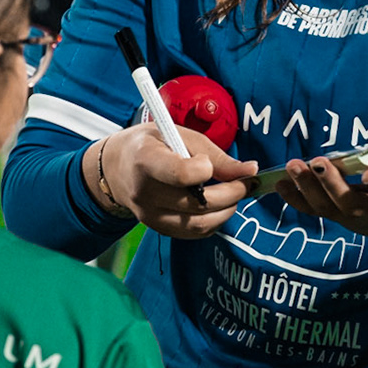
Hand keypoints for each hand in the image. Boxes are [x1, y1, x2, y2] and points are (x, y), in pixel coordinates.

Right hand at [86, 123, 257, 240]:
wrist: (118, 168)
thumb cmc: (152, 145)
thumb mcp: (179, 135)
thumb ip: (214, 154)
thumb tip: (249, 170)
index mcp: (146, 160)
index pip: (179, 173)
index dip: (204, 169)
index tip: (209, 163)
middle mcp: (144, 192)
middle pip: (197, 203)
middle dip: (231, 193)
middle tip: (246, 181)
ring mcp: (150, 215)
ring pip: (199, 224)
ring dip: (227, 210)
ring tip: (235, 193)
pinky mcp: (158, 228)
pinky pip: (194, 233)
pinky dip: (214, 221)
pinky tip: (219, 205)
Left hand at [275, 87, 367, 268]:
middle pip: (352, 203)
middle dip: (333, 184)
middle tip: (317, 162)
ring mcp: (355, 217)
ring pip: (329, 208)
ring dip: (308, 189)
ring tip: (292, 166)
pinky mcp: (338, 217)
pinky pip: (314, 211)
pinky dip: (296, 200)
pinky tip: (281, 183)